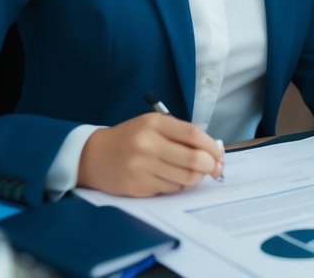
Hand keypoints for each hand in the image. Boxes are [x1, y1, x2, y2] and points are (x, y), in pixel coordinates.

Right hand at [78, 113, 223, 196]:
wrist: (93, 156)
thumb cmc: (130, 138)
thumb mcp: (153, 125)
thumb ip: (180, 134)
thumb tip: (212, 151)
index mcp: (154, 124)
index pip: (193, 135)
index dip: (212, 146)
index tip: (220, 154)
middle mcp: (147, 145)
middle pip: (192, 160)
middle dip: (210, 166)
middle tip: (214, 168)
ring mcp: (142, 168)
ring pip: (184, 178)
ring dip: (196, 178)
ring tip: (194, 173)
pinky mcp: (138, 186)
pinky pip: (171, 188)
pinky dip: (178, 185)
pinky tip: (172, 178)